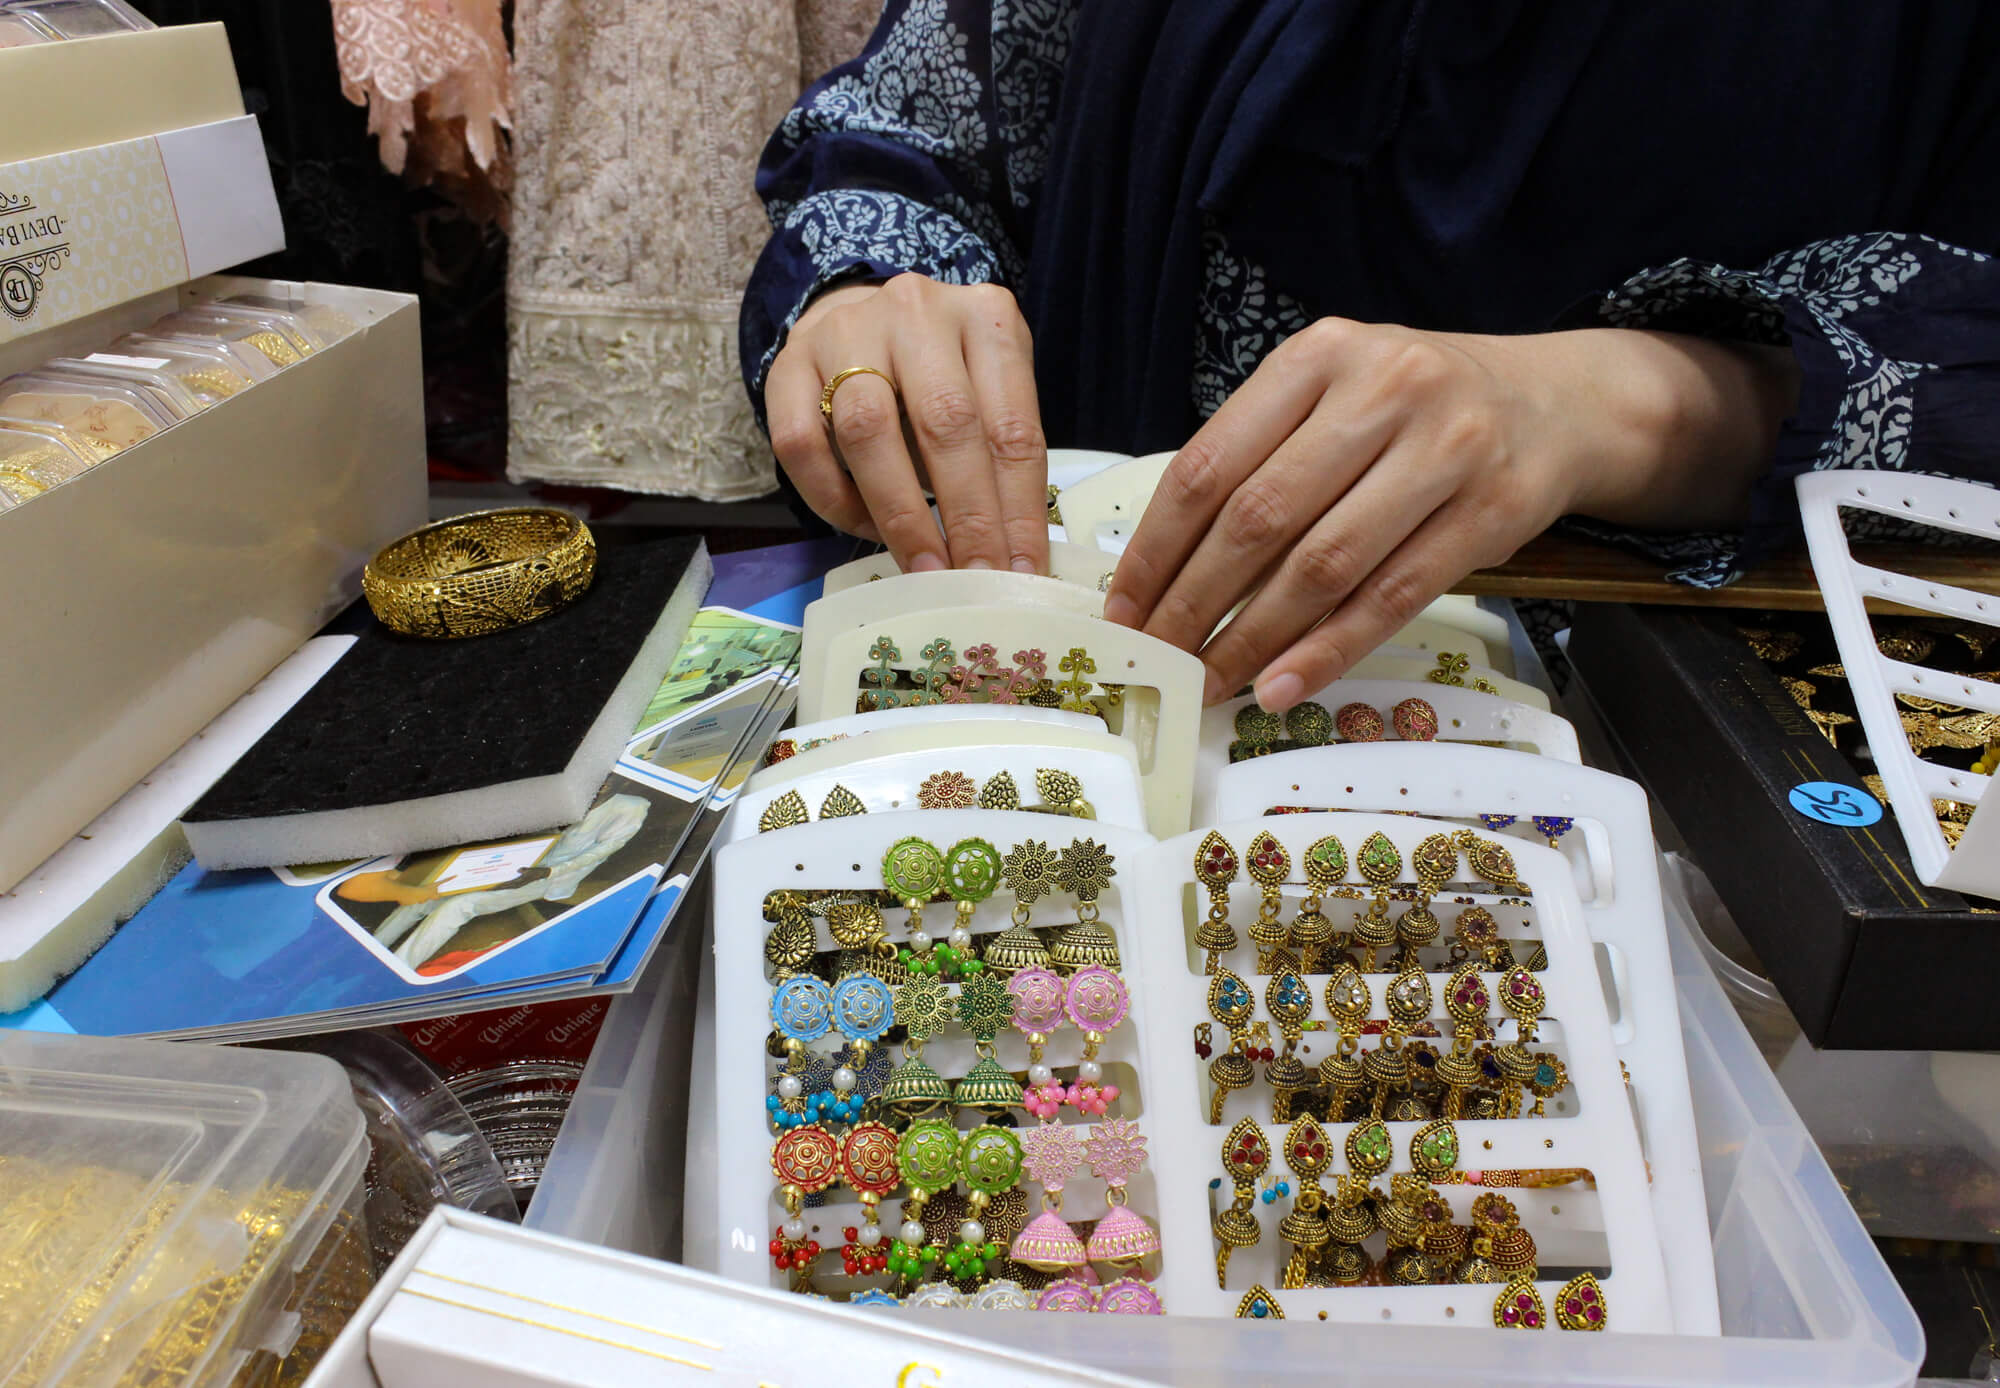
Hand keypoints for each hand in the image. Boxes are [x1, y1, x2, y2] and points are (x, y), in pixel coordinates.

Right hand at [765, 273, 1048, 574]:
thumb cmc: (937, 372)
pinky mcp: (787, 363)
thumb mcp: (988, 392)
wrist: (857, 317)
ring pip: (867, 430)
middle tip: (974, 580)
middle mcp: (917, 312)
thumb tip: (1014, 555)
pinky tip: (866, 527)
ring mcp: (846, 331)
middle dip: (965, 515)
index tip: (1020, 571)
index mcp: (984, 318)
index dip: (1017, 508)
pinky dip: (835, 499)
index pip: (1011, 425)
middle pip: (945, 422)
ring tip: (924, 568)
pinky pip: (801, 444)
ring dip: (900, 515)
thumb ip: (1000, 456)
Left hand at [1104, 319, 1796, 708]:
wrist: (1557, 400)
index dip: (1157, 547)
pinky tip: (1282, 685)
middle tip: (1158, 661)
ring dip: (1255, 637)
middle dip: (1194, 602)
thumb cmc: (1415, 410)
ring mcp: (1445, 447)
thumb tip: (1162, 568)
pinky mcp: (1493, 509)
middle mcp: (1382, 389)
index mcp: (1318, 356)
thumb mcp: (1334, 395)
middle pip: (1260, 517)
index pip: (1211, 463)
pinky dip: (1330, 649)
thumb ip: (1259, 455)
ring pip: (1324, 563)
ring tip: (1211, 682)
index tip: (1123, 609)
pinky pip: (1393, 595)